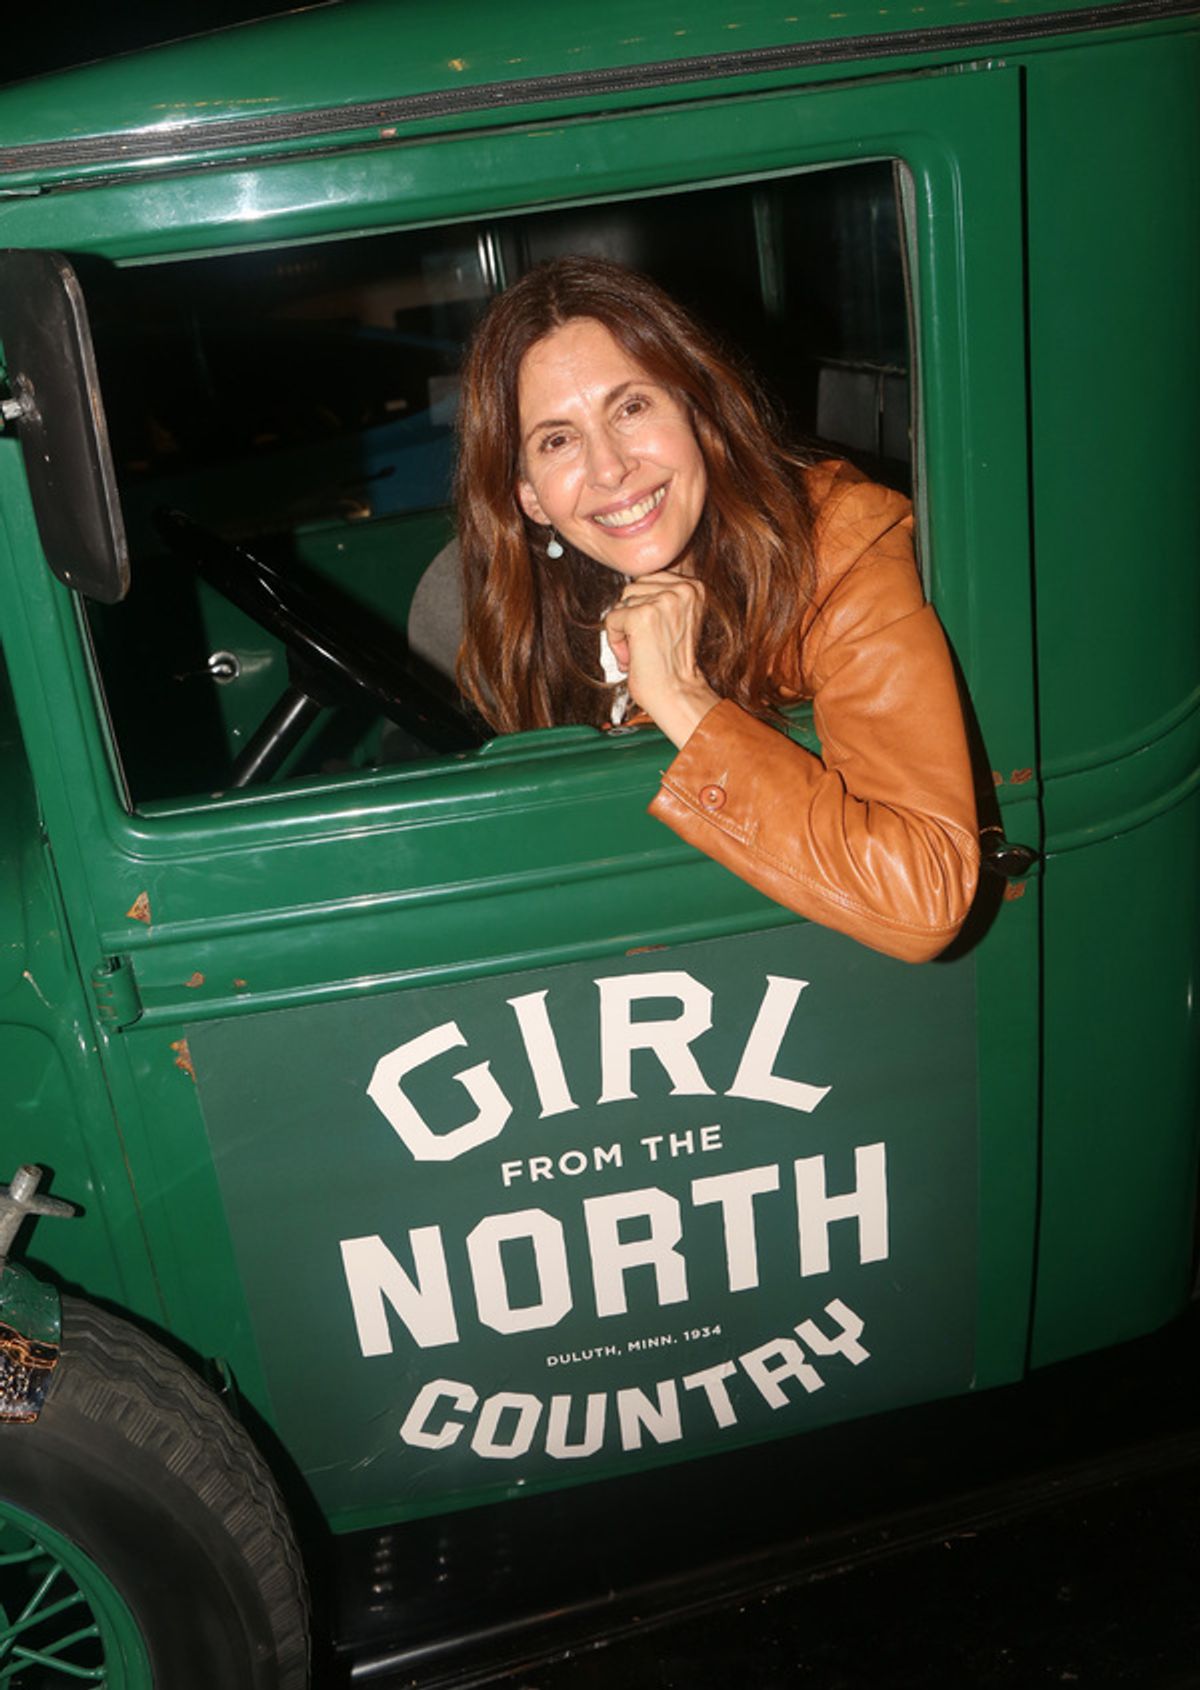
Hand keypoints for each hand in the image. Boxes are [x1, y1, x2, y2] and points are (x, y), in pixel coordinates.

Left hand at [604, 571, 719, 747]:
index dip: (643, 606)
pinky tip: (631, 656)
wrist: (678, 694)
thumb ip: (663, 597)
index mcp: (695, 587)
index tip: (652, 631)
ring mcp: (662, 601)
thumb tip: (634, 587)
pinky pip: (612, 619)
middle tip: (644, 644)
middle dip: (631, 617)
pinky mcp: (642, 616)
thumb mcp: (678, 619)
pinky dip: (615, 641)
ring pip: (622, 603)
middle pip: (634, 588)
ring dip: (624, 630)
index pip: (649, 579)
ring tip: (640, 651)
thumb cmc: (676, 665)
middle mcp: (682, 589)